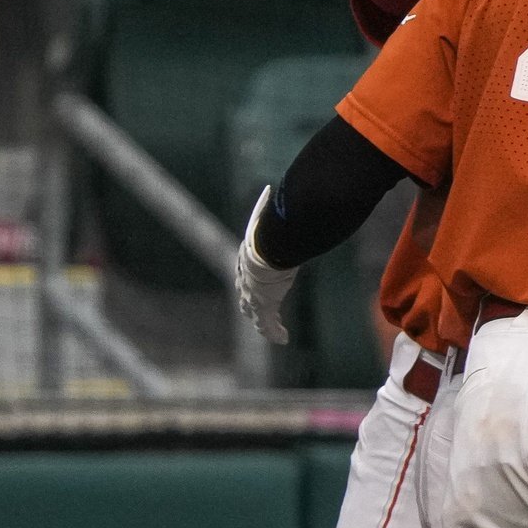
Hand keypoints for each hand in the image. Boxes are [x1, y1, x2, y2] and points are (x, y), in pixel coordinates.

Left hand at [236, 186, 296, 344]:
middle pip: (246, 299)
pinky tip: (283, 340)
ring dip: (264, 324)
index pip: (245, 276)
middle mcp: (245, 283)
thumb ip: (269, 207)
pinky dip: (275, 333)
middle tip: (258, 313)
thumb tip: (271, 188)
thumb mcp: (266, 221)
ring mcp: (253, 298)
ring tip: (273, 331)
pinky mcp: (264, 309)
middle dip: (251, 306)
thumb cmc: (267, 237)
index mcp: (244, 264)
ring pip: (256, 316)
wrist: (264, 253)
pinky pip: (269, 326)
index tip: (256, 285)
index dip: (250, 283)